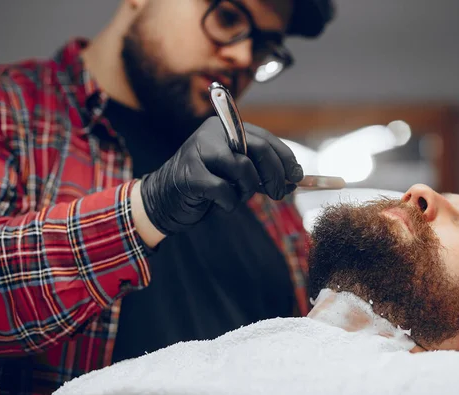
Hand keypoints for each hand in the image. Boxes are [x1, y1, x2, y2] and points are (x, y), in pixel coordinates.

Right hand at [139, 116, 303, 234]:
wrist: (162, 200)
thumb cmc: (203, 184)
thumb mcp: (233, 171)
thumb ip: (259, 169)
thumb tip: (294, 177)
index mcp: (224, 126)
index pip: (265, 138)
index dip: (285, 158)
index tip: (297, 175)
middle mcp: (211, 133)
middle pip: (258, 149)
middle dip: (276, 175)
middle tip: (279, 194)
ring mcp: (198, 152)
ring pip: (243, 168)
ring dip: (248, 190)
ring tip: (238, 196)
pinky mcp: (190, 175)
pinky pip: (225, 190)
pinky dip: (230, 202)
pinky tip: (222, 203)